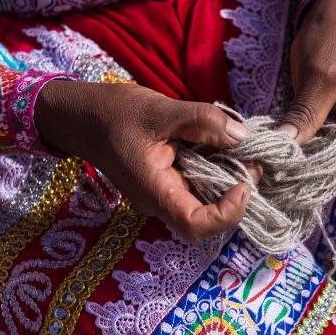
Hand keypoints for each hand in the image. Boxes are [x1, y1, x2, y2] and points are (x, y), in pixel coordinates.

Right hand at [35, 81, 252, 240]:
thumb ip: (203, 121)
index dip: (228, 213)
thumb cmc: (115, 114)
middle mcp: (159, 202)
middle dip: (235, 196)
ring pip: (204, 203)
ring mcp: (163, 195)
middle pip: (205, 219)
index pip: (195, 225)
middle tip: (252, 161)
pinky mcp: (167, 184)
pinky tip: (224, 147)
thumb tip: (242, 136)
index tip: (244, 183)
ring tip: (242, 151)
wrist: (84, 116)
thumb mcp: (161, 109)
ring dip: (227, 182)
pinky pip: (196, 187)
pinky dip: (216, 171)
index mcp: (154, 191)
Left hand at [279, 0, 335, 217]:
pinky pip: (319, 147)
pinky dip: (304, 157)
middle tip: (300, 191)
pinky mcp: (327, 119)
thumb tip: (286, 150)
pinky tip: (283, 163)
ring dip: (315, 172)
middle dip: (334, 183)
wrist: (330, 10)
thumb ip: (307, 113)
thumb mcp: (321, 75)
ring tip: (287, 180)